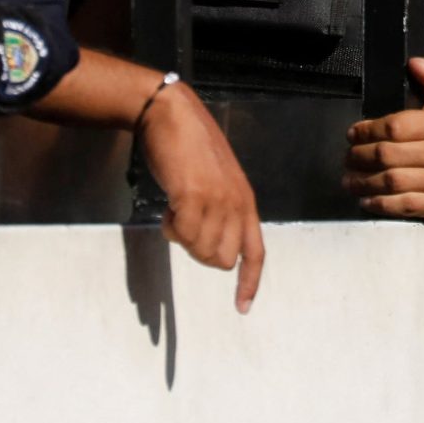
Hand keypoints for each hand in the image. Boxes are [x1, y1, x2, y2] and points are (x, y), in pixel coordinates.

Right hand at [140, 79, 265, 312]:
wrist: (172, 114)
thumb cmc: (189, 145)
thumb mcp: (216, 181)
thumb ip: (219, 209)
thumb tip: (208, 243)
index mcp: (246, 202)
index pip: (256, 252)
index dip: (249, 282)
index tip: (242, 308)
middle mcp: (237, 205)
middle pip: (221, 260)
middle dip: (198, 253)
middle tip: (183, 227)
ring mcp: (217, 201)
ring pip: (200, 251)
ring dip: (181, 238)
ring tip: (175, 208)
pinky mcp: (194, 196)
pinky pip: (181, 235)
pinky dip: (170, 228)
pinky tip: (168, 205)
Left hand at [343, 56, 423, 223]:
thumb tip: (416, 62)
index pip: (394, 126)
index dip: (367, 130)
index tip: (351, 134)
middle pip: (388, 155)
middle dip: (359, 157)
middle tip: (347, 158)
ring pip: (392, 182)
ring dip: (363, 182)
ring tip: (349, 180)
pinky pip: (402, 206)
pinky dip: (379, 204)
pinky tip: (366, 200)